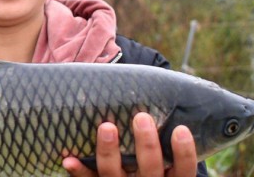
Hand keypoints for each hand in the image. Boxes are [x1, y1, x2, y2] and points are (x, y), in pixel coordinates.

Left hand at [63, 112, 197, 176]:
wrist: (126, 174)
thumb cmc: (145, 149)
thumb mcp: (160, 145)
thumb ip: (161, 123)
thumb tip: (165, 84)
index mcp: (169, 176)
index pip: (184, 170)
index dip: (184, 152)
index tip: (181, 129)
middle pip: (150, 170)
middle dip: (147, 145)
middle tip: (141, 117)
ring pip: (114, 175)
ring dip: (109, 152)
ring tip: (106, 127)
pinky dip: (78, 171)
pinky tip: (69, 159)